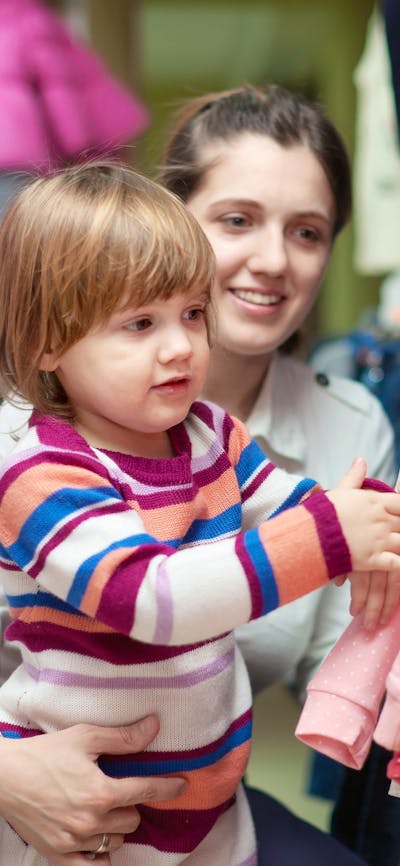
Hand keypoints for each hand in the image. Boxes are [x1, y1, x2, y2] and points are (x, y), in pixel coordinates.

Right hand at [0, 715, 185, 864]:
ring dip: (116, 828)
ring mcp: (75, 842)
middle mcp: (90, 821)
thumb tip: (153, 728)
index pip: (146, 791)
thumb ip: (122, 737)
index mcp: (100, 791)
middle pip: (132, 820)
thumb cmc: (45, 753)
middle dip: (131, 805)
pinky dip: (99, 855)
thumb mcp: (84, 737)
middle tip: (119, 791)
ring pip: (115, 842)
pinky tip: (97, 841)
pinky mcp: (59, 855)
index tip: (181, 785)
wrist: (5, 776)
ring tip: (103, 811)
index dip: (168, 787)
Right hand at [327, 457, 399, 627]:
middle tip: (398, 531)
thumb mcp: (339, 491)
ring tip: (398, 545)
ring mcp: (379, 540)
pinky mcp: (374, 559)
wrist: (309, 536)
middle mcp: (380, 520)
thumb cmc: (321, 513)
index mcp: (374, 501)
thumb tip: (361, 460)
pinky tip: (399, 564)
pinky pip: (397, 565)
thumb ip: (354, 477)